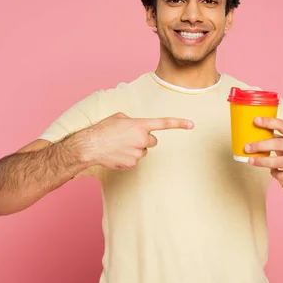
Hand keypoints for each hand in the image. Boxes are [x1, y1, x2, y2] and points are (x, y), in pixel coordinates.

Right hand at [75, 112, 193, 169]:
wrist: (90, 146)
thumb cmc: (103, 129)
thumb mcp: (119, 117)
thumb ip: (132, 121)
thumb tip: (136, 127)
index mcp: (140, 125)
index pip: (163, 123)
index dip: (179, 123)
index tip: (192, 124)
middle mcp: (142, 139)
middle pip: (152, 141)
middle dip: (144, 140)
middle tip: (129, 138)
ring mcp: (138, 153)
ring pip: (143, 151)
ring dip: (134, 148)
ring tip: (119, 145)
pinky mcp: (132, 164)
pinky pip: (135, 160)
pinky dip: (128, 157)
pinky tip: (117, 153)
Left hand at [244, 117, 282, 191]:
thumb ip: (279, 138)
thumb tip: (255, 135)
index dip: (268, 122)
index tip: (255, 120)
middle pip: (277, 144)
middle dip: (259, 145)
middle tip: (246, 147)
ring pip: (277, 162)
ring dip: (262, 161)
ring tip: (250, 161)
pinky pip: (281, 175)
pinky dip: (273, 172)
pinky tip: (272, 170)